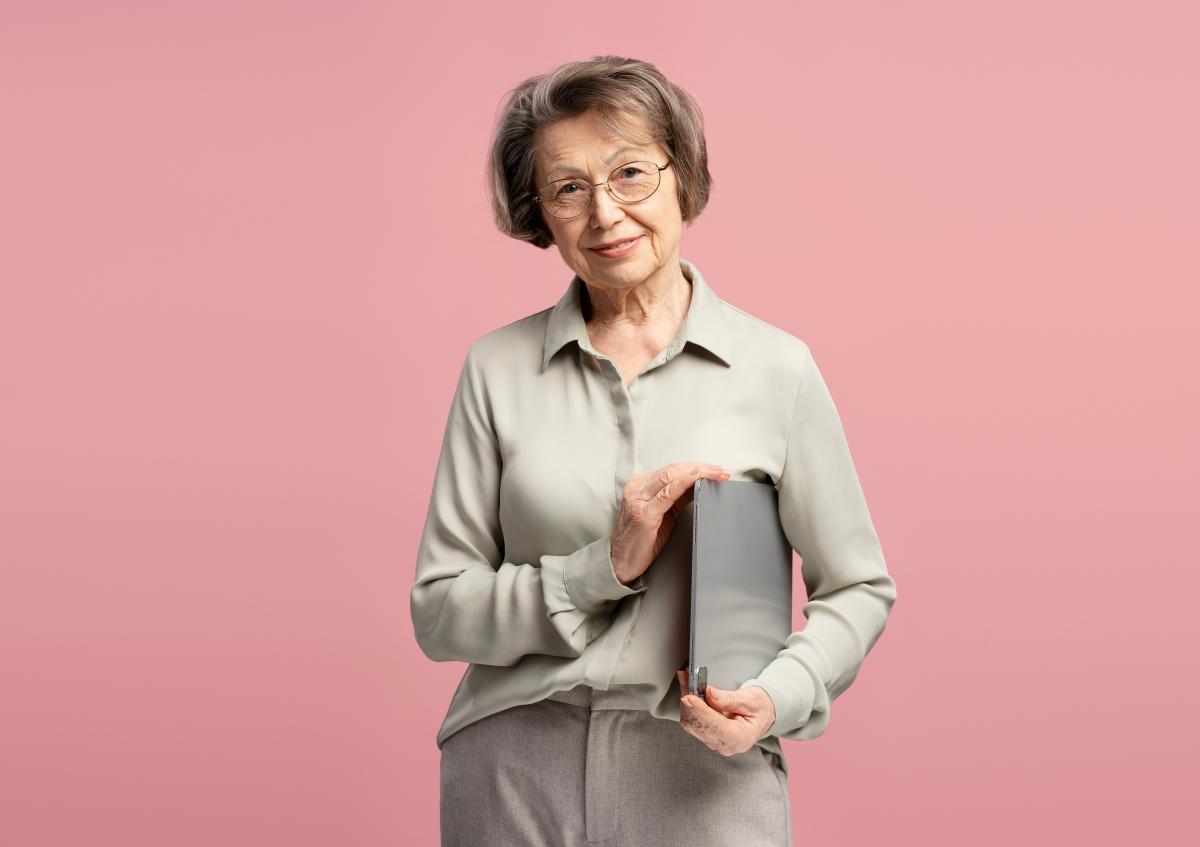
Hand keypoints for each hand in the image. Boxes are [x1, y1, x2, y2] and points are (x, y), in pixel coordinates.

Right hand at [610, 462, 730, 584]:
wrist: (621, 563)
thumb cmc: (641, 540)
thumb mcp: (662, 514)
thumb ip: (677, 498)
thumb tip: (699, 485)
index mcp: (640, 486)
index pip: (672, 469)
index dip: (695, 467)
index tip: (715, 469)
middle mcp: (637, 488)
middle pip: (673, 469)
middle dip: (701, 467)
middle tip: (721, 470)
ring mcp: (639, 499)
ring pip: (671, 477)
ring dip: (698, 473)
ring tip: (717, 474)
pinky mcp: (643, 514)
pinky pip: (666, 493)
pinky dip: (683, 483)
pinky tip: (696, 479)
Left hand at [676, 670, 775, 755]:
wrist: (762, 715)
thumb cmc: (760, 709)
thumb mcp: (750, 700)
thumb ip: (729, 699)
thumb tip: (709, 694)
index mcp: (740, 739)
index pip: (715, 727)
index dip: (700, 711)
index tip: (689, 697)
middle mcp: (725, 745)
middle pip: (700, 725)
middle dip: (691, 702)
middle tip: (687, 680)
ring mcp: (714, 742)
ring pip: (692, 723)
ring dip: (687, 701)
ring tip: (686, 680)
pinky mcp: (706, 735)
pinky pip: (692, 721)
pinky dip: (688, 704)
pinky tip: (688, 689)